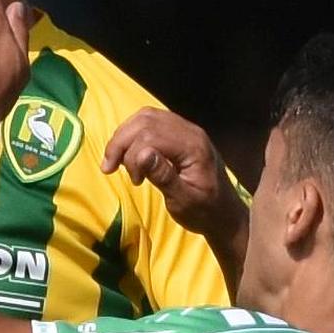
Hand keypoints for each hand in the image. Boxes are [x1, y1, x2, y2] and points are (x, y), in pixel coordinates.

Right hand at [103, 109, 245, 242]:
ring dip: (125, 136)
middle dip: (121, 142)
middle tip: (110, 168)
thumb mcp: (184, 201)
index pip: (151, 135)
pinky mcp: (180, 134)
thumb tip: (141, 154)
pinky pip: (152, 122)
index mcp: (194, 146)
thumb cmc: (205, 212)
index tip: (135, 181)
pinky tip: (129, 153)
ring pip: (146, 117)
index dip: (132, 154)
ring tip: (116, 161)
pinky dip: (134, 134)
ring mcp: (186, 130)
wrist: (224, 215)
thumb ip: (164, 177)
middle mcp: (191, 131)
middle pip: (146, 120)